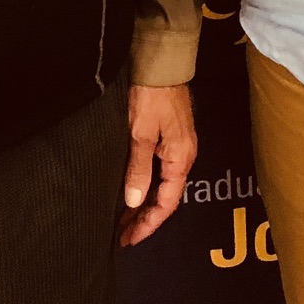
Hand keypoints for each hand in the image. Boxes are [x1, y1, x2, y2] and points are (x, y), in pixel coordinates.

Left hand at [119, 83, 197, 246]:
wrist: (162, 64)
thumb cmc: (151, 97)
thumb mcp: (141, 133)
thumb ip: (139, 168)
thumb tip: (133, 202)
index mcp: (180, 159)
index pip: (167, 203)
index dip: (148, 224)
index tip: (129, 239)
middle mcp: (183, 157)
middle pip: (165, 197)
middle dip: (144, 218)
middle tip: (121, 236)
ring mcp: (177, 148)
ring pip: (162, 186)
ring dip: (143, 204)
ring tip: (122, 221)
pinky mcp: (169, 140)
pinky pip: (159, 173)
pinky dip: (146, 187)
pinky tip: (132, 193)